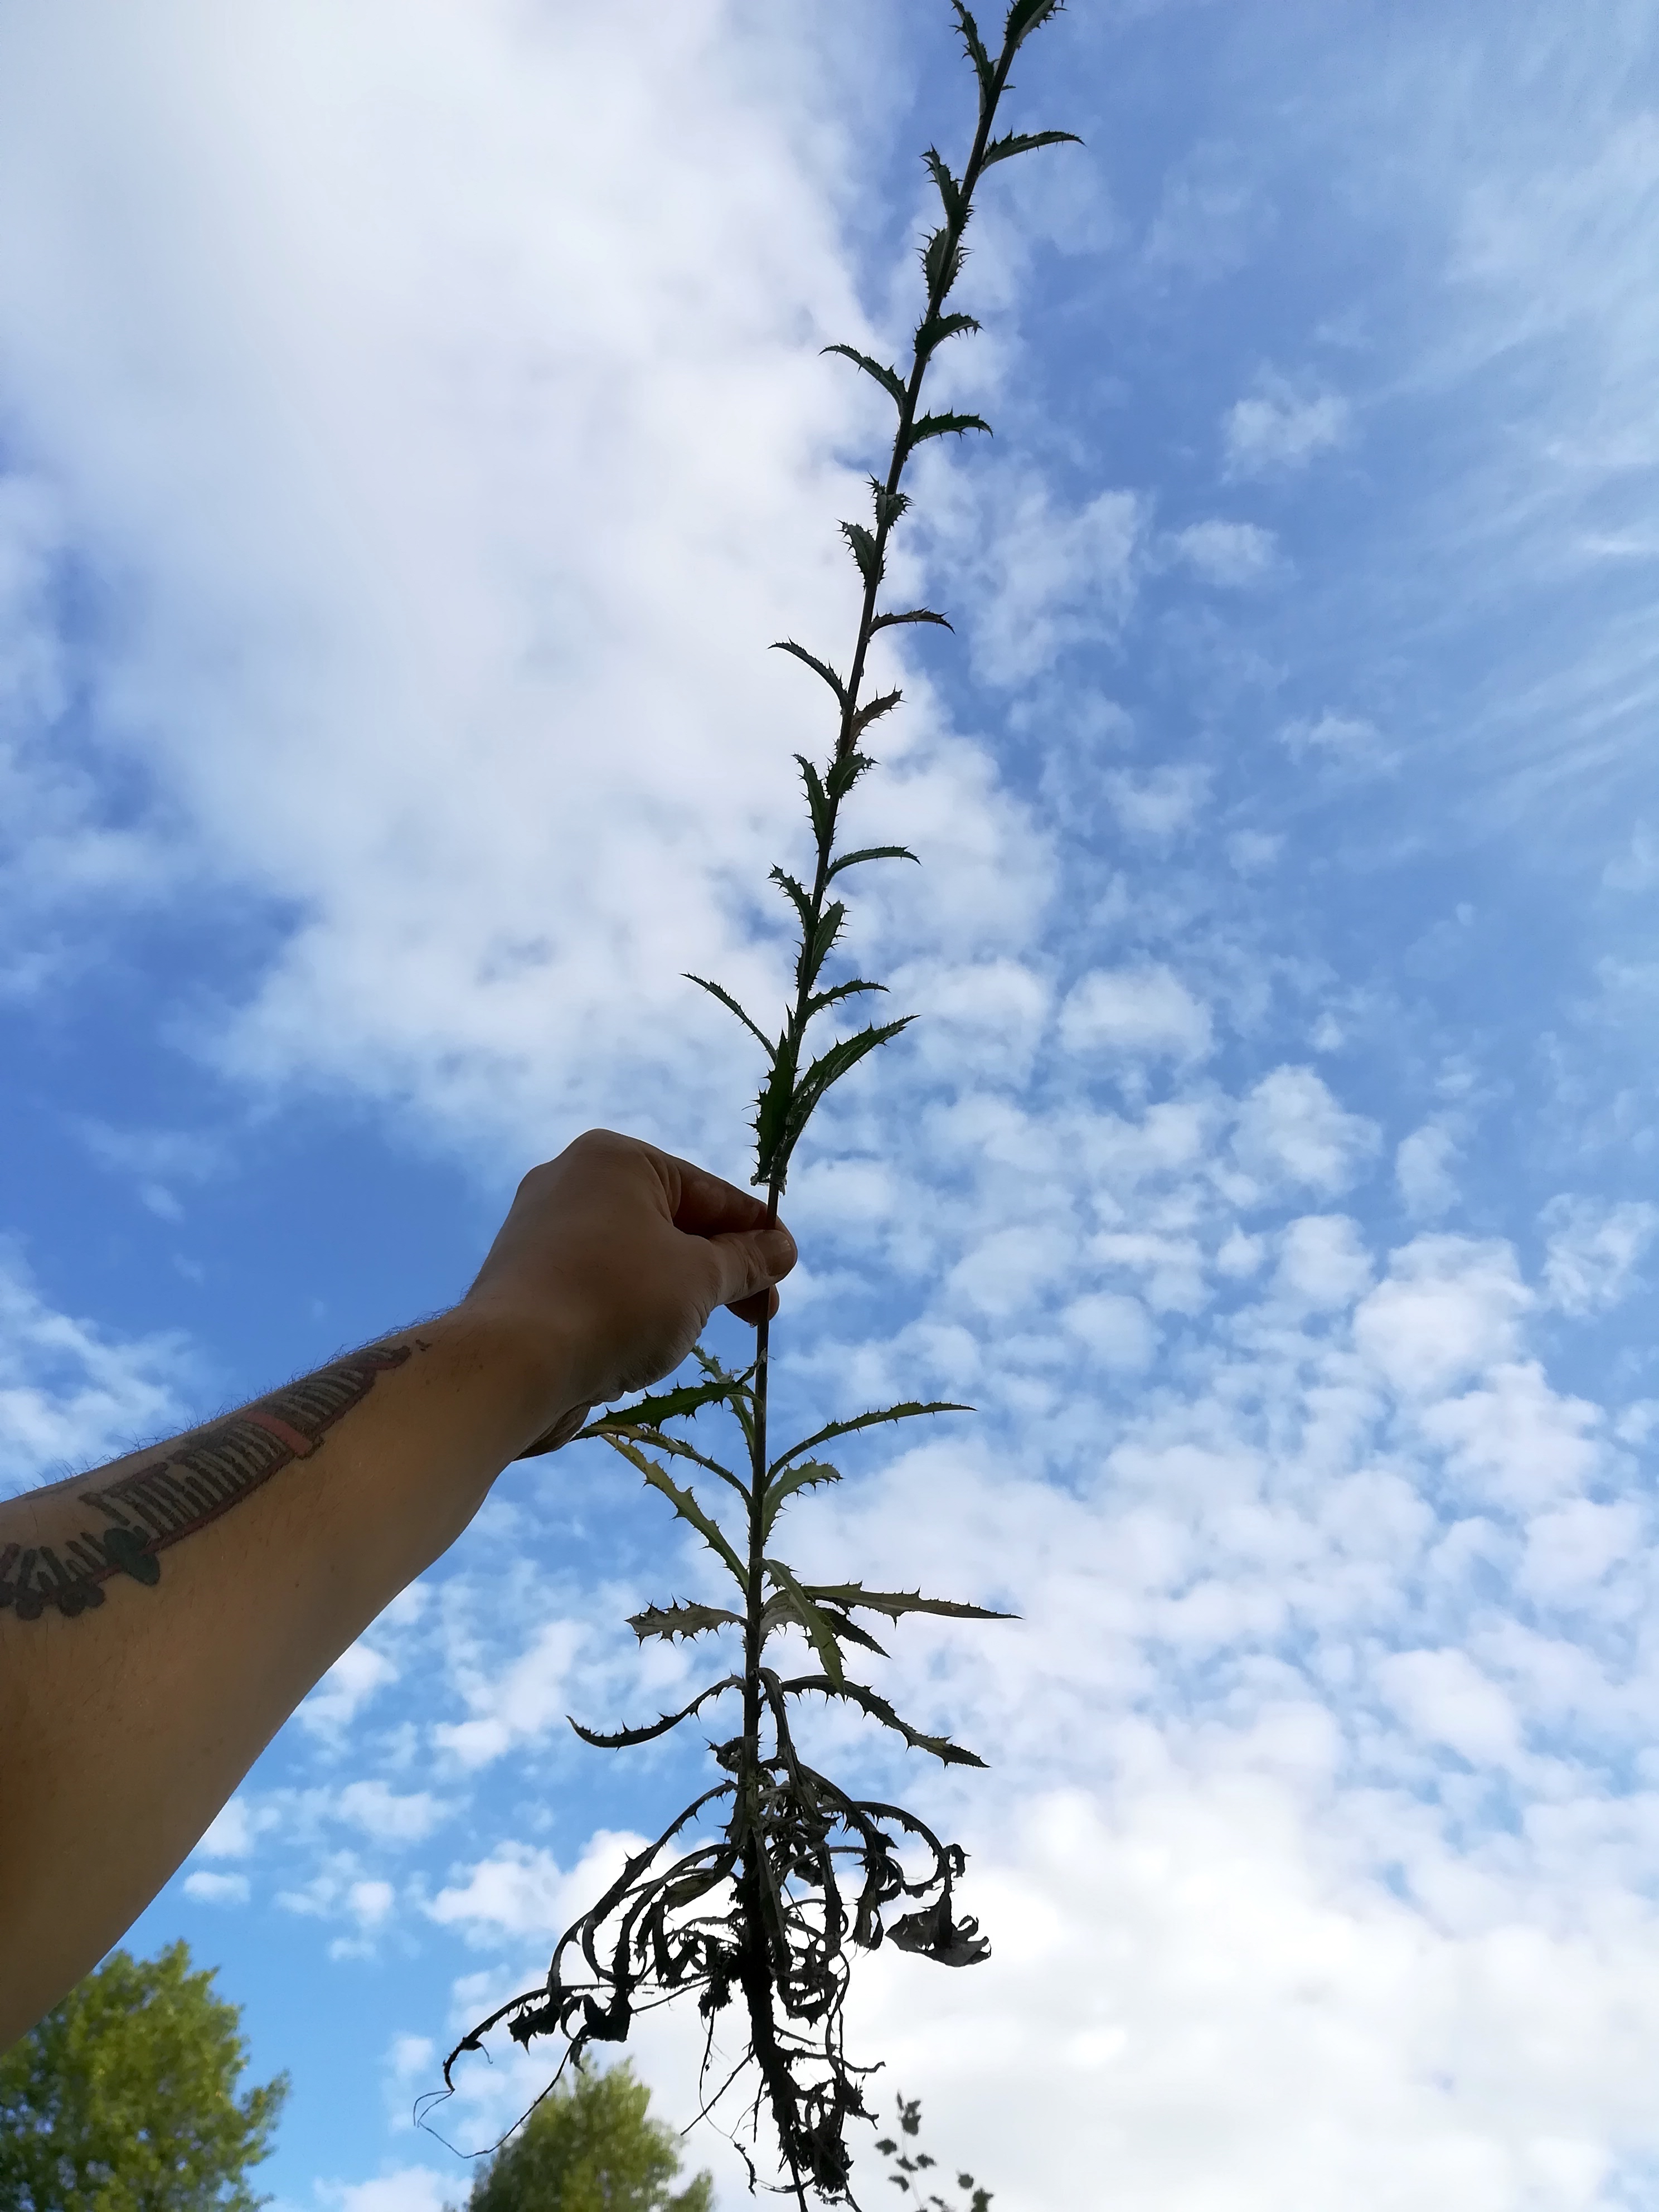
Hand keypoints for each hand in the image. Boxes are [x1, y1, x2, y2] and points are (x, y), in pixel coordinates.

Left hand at [458, 1129, 796, 1455]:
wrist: (510, 1364)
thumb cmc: (616, 1303)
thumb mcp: (700, 1279)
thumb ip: (745, 1261)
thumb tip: (782, 1248)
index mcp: (616, 1159)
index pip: (710, 1192)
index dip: (756, 1234)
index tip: (786, 1272)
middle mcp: (573, 1181)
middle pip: (673, 1224)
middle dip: (720, 1271)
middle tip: (761, 1316)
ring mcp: (543, 1230)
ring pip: (636, 1258)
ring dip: (676, 1294)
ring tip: (694, 1334)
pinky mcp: (527, 1278)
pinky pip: (599, 1286)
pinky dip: (631, 1310)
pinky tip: (644, 1347)